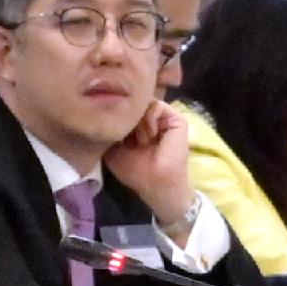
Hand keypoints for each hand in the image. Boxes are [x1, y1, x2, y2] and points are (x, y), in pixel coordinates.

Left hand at [103, 101, 199, 229]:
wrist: (155, 183)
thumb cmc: (135, 170)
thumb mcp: (114, 147)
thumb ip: (111, 128)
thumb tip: (109, 108)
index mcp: (139, 126)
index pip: (125, 107)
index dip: (117, 114)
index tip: (115, 131)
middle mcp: (152, 120)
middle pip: (134, 102)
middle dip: (127, 116)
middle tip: (128, 137)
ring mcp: (166, 118)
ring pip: (144, 102)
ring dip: (138, 120)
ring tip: (140, 140)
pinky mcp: (177, 119)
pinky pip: (157, 105)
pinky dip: (149, 119)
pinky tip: (149, 135)